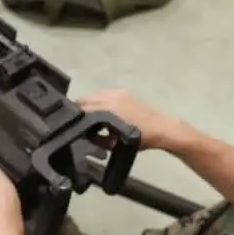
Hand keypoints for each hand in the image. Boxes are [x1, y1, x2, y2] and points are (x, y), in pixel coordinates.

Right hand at [77, 88, 196, 152]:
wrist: (163, 129)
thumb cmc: (141, 138)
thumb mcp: (115, 142)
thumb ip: (98, 138)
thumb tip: (85, 136)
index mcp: (107, 108)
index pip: (82, 108)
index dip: (75, 116)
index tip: (71, 124)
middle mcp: (110, 96)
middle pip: (86, 100)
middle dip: (80, 109)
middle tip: (77, 121)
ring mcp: (118, 92)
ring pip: (95, 96)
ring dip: (90, 104)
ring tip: (89, 117)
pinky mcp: (124, 92)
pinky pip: (105, 94)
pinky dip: (100, 101)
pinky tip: (102, 111)